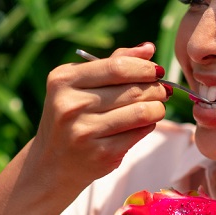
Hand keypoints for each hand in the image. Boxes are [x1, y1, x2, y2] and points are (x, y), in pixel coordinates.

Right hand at [28, 43, 168, 196]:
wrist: (53, 164)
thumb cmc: (72, 118)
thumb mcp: (80, 86)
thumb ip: (113, 64)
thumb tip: (148, 48)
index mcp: (63, 80)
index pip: (117, 67)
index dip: (144, 68)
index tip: (157, 71)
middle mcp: (71, 105)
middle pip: (132, 90)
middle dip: (156, 89)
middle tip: (162, 91)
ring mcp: (85, 131)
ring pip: (141, 113)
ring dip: (157, 108)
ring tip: (157, 107)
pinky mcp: (101, 154)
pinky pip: (139, 134)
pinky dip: (148, 126)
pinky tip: (144, 124)